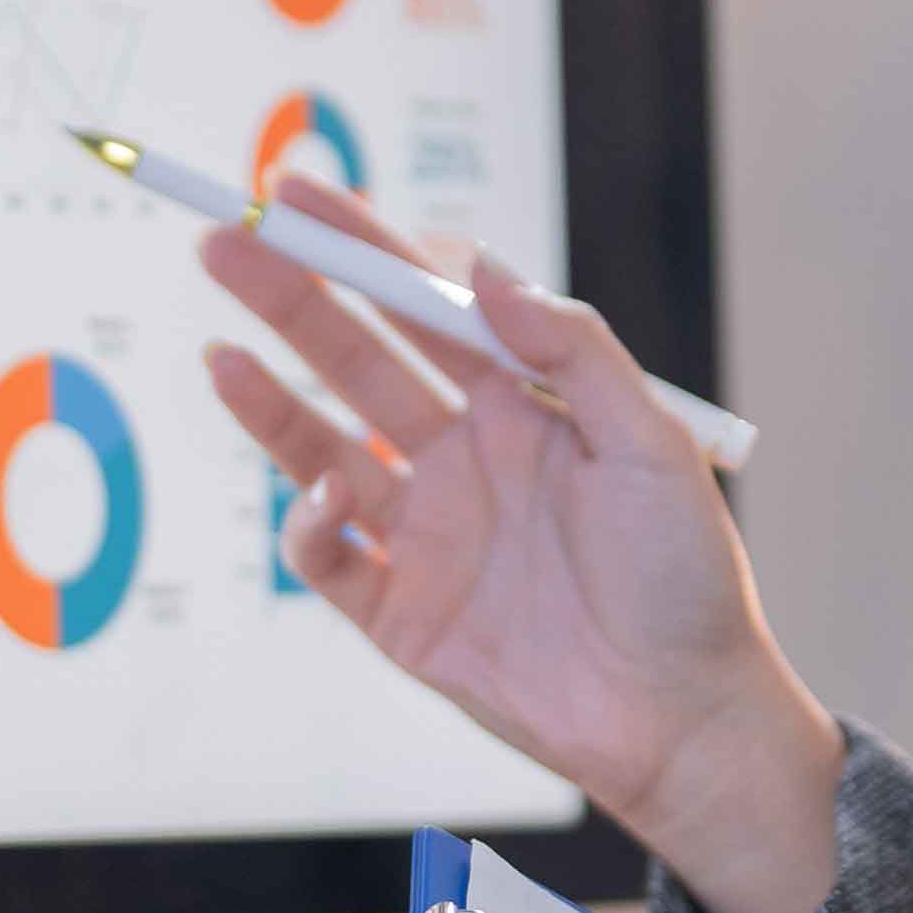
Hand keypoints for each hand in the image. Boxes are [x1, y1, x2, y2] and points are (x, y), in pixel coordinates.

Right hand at [192, 176, 839, 912]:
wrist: (685, 717)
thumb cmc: (688, 578)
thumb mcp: (653, 444)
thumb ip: (573, 351)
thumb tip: (482, 267)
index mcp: (524, 407)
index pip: (427, 307)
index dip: (366, 250)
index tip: (301, 195)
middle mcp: (466, 459)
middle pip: (361, 359)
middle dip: (295, 299)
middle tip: (228, 238)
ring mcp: (428, 535)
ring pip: (324, 449)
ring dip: (272, 400)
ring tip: (223, 346)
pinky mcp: (402, 615)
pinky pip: (328, 560)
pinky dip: (310, 524)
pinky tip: (324, 491)